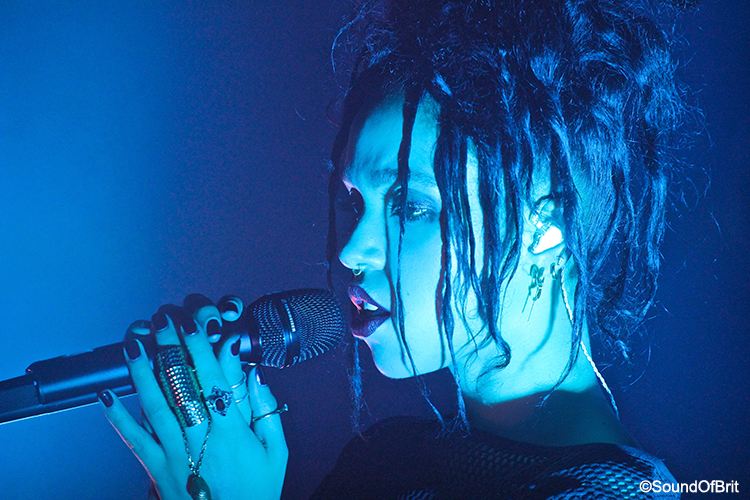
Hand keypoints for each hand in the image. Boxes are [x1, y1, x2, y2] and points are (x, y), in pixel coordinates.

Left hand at [100, 295, 287, 499]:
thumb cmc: (255, 492)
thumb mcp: (277, 453)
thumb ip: (266, 412)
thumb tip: (256, 377)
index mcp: (231, 432)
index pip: (213, 380)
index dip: (200, 349)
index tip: (192, 324)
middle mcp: (200, 438)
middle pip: (181, 386)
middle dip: (169, 349)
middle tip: (160, 321)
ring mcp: (175, 454)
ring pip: (155, 406)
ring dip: (142, 372)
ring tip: (134, 344)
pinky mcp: (157, 470)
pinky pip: (135, 440)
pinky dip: (119, 418)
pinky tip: (108, 396)